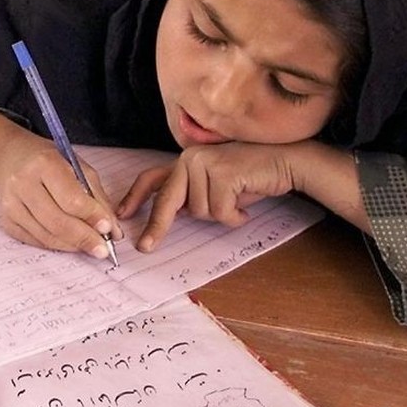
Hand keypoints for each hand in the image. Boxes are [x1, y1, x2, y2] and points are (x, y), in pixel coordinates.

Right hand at [0, 129, 121, 257]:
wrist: (8, 157)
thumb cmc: (46, 160)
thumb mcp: (76, 166)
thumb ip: (96, 196)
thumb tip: (112, 230)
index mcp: (44, 164)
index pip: (71, 199)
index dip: (92, 217)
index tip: (108, 229)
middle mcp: (23, 183)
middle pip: (58, 222)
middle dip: (84, 238)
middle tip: (102, 250)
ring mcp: (11, 204)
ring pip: (47, 236)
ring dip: (72, 245)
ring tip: (90, 246)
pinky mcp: (7, 220)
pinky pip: (36, 240)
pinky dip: (57, 245)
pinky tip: (70, 243)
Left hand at [116, 142, 317, 251]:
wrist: (284, 161)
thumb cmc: (251, 176)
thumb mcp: (215, 184)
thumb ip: (192, 193)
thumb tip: (170, 215)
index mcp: (184, 162)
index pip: (152, 178)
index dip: (135, 197)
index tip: (123, 216)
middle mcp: (189, 158)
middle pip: (167, 201)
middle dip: (157, 227)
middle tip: (144, 248)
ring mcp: (204, 163)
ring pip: (200, 212)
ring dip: (221, 215)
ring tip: (237, 201)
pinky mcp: (222, 173)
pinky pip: (220, 212)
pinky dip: (235, 216)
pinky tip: (246, 205)